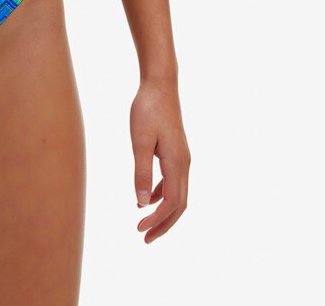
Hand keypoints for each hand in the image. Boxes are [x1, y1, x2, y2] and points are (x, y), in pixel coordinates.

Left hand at [130, 78, 189, 242]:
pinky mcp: (176, 152)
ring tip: (145, 225)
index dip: (157, 220)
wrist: (160, 85)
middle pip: (179, 205)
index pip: (172, 202)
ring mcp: (182, 158)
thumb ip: (141, 171)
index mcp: (177, 163)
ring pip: (177, 194)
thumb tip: (141, 204)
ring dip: (163, 212)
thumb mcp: (139, 140)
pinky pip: (172, 181)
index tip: (139, 229)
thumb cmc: (148, 109)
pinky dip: (162, 195)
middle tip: (145, 239)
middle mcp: (184, 163)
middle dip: (163, 224)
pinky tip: (147, 198)